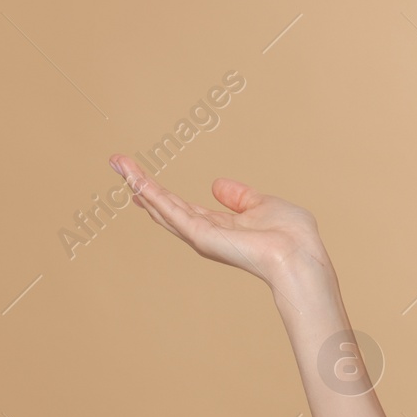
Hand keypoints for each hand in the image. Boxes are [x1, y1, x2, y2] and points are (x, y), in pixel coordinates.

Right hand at [107, 154, 329, 291]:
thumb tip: (216, 185)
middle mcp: (205, 233)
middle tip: (117, 163)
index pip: (182, 207)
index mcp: (220, 226)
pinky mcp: (200, 236)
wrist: (299, 254)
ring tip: (118, 163)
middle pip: (164, 205)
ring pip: (162, 205)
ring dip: (139, 183)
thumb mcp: (263, 204)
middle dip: (140, 184)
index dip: (160, 192)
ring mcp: (200, 235)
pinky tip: (136, 181)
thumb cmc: (291, 235)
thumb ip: (239, 197)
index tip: (139, 179)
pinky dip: (152, 194)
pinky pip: (171, 211)